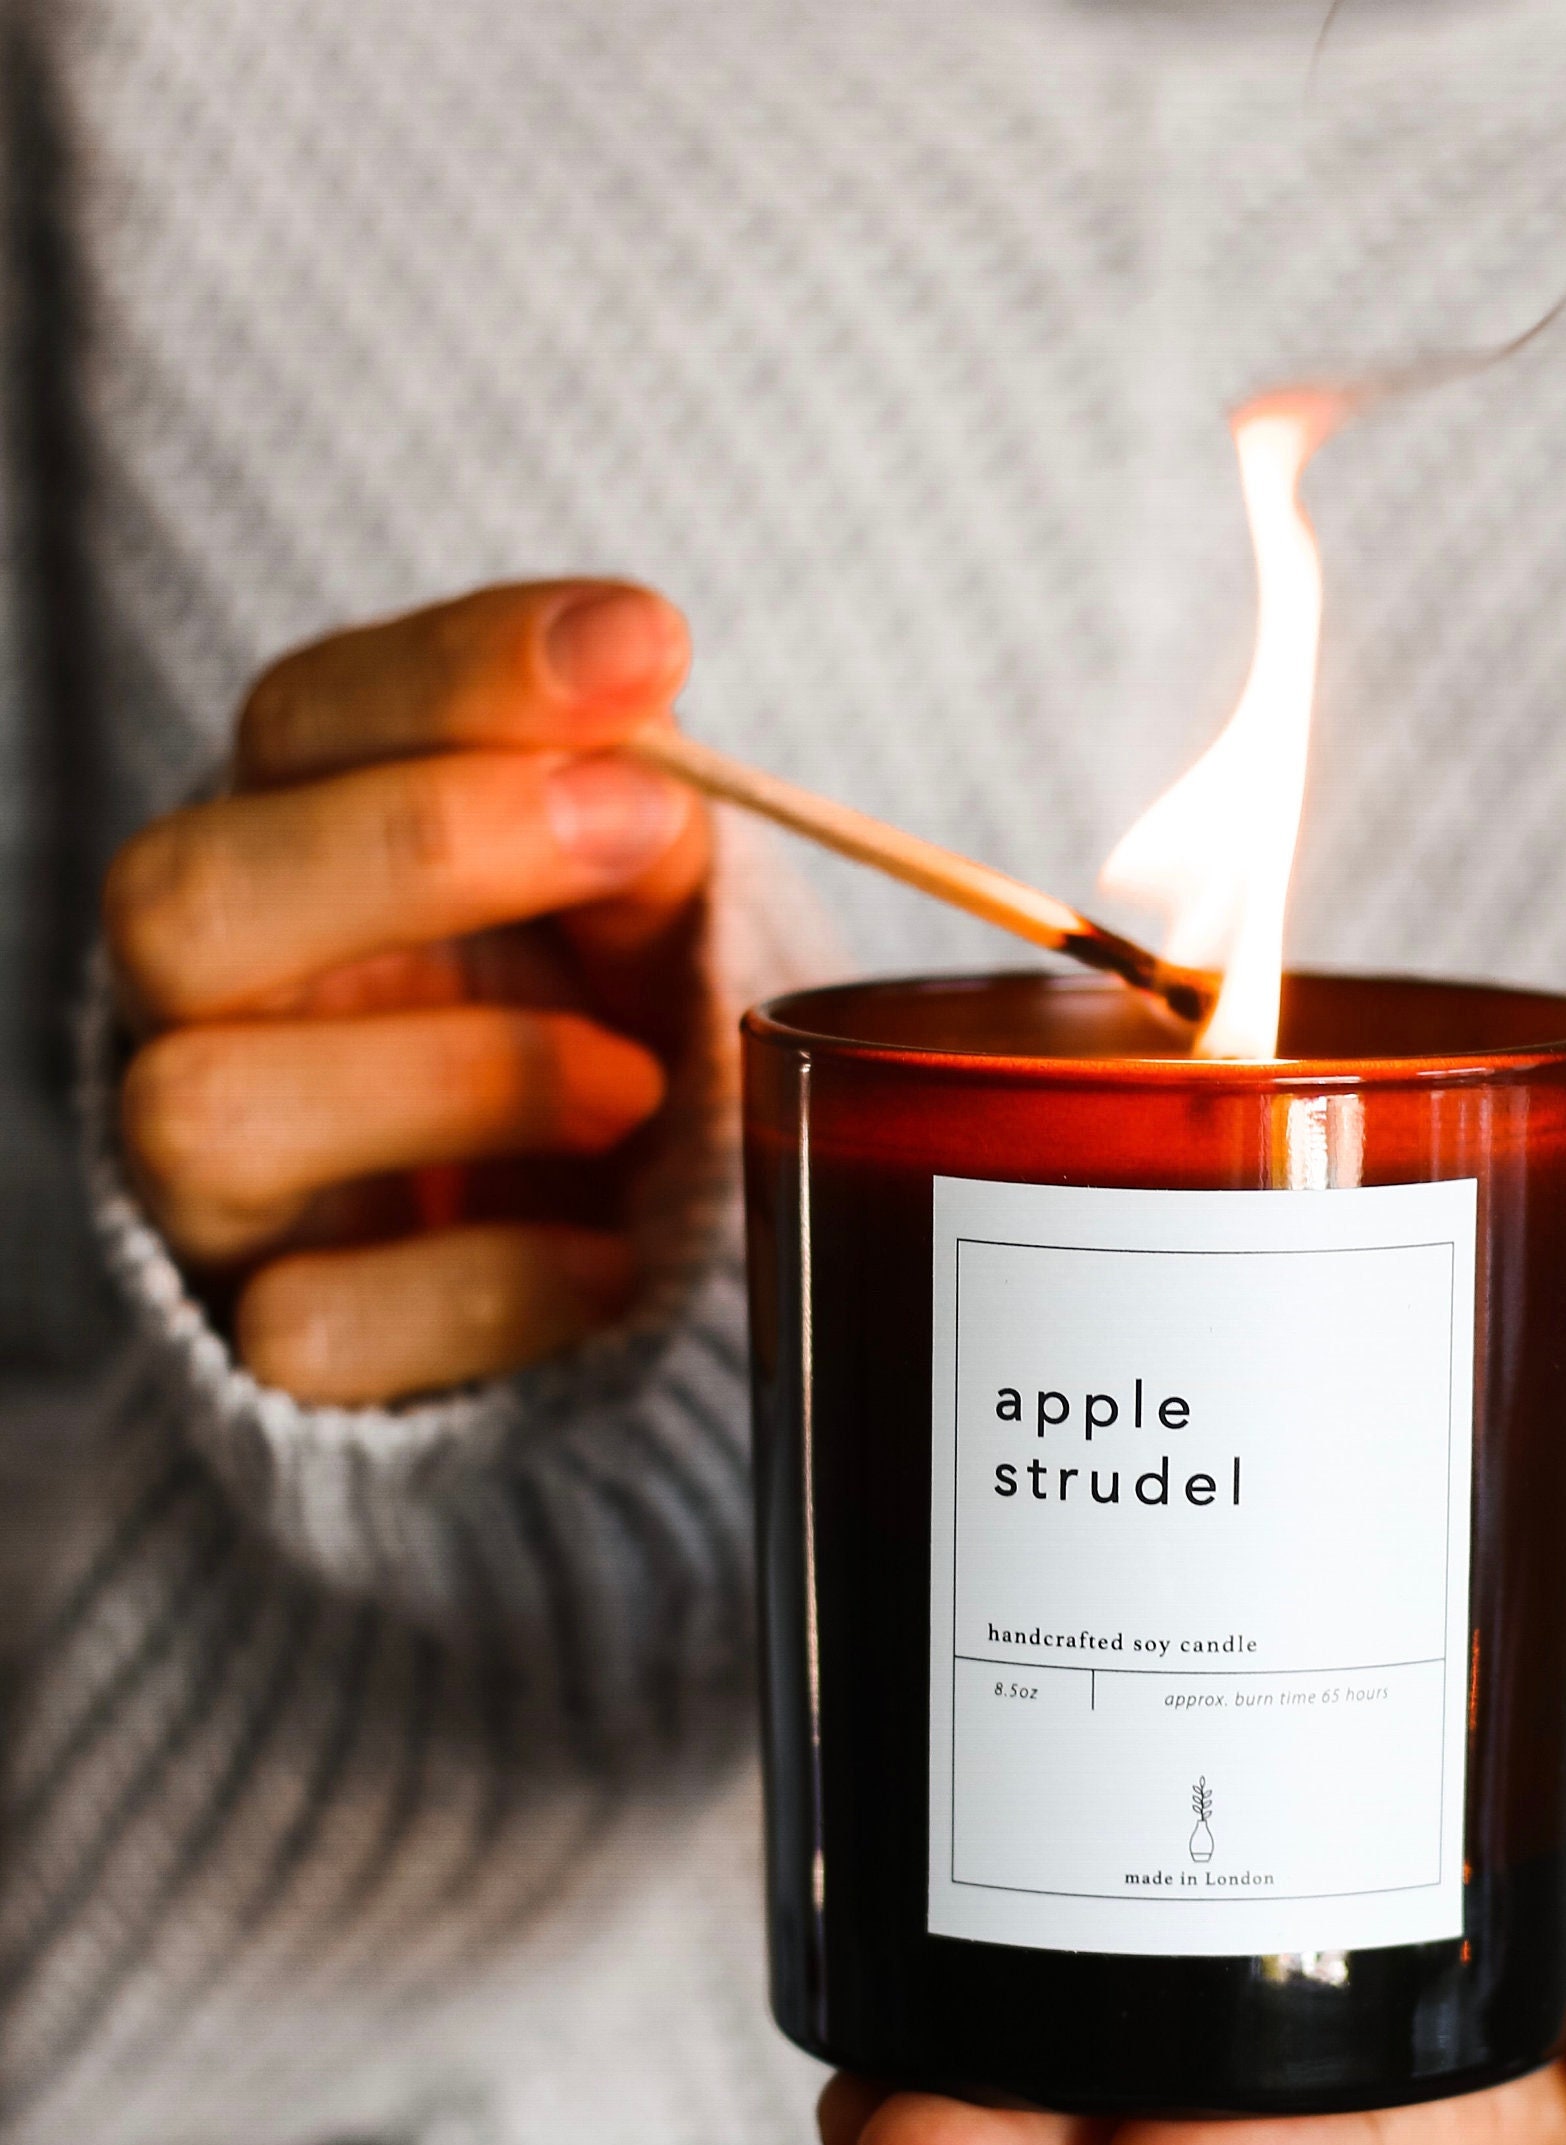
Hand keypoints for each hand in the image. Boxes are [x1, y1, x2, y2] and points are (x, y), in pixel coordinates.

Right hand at [108, 579, 711, 1405]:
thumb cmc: (580, 1025)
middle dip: (417, 848)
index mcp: (283, 849)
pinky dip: (491, 1285)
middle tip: (640, 827)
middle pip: (176, 897)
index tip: (647, 644)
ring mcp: (211, 1180)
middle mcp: (201, 1003)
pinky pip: (315, 1326)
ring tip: (633, 1090)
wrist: (566, 1255)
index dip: (462, 674)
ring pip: (205, 1108)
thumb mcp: (627, 908)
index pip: (299, 722)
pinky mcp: (262, 1341)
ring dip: (457, 1078)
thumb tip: (650, 761)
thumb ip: (629, 820)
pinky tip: (612, 1261)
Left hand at [821, 1734, 1565, 2144]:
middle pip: (1214, 2139)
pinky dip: (964, 2032)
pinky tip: (860, 2045)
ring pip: (1117, 2092)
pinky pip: (1068, 2006)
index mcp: (1501, 2072)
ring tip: (863, 2129)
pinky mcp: (1174, 1947)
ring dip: (987, 2120)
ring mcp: (1255, 2021)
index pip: (1407, 2143)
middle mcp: (1360, 2072)